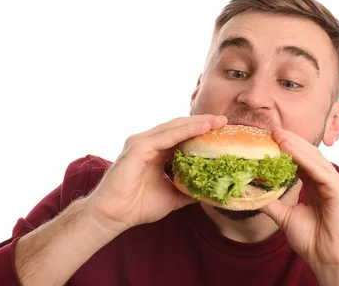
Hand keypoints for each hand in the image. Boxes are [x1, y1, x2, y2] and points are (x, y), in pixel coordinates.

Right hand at [87, 115, 227, 232]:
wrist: (113, 216)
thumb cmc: (137, 206)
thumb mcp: (171, 196)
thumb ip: (188, 188)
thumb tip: (209, 189)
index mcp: (155, 151)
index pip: (182, 135)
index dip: (201, 131)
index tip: (222, 130)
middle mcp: (148, 142)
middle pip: (180, 127)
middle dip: (203, 122)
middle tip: (224, 120)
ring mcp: (142, 142)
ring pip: (174, 128)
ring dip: (197, 124)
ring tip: (217, 121)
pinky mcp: (138, 147)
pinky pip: (166, 137)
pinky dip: (185, 131)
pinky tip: (201, 128)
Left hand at [261, 128, 338, 282]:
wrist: (327, 260)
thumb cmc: (313, 241)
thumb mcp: (285, 217)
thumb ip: (272, 203)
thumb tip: (252, 193)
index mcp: (318, 185)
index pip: (302, 161)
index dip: (287, 149)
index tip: (268, 139)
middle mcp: (328, 181)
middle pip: (309, 155)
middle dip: (291, 141)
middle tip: (272, 130)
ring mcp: (336, 184)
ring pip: (314, 159)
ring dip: (295, 146)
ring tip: (277, 135)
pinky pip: (319, 170)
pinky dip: (303, 159)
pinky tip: (288, 150)